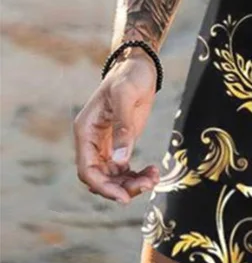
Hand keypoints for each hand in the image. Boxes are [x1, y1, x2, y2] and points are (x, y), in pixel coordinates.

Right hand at [73, 48, 159, 203]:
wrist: (140, 65)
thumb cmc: (130, 76)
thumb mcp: (126, 97)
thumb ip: (123, 128)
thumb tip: (120, 160)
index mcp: (85, 131)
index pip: (87, 169)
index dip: (103, 187)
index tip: (124, 197)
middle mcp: (92, 141)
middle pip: (101, 177)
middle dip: (122, 187)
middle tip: (148, 185)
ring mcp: (106, 144)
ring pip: (113, 176)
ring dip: (132, 182)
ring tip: (154, 177)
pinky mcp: (121, 143)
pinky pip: (124, 168)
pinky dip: (137, 174)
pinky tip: (154, 171)